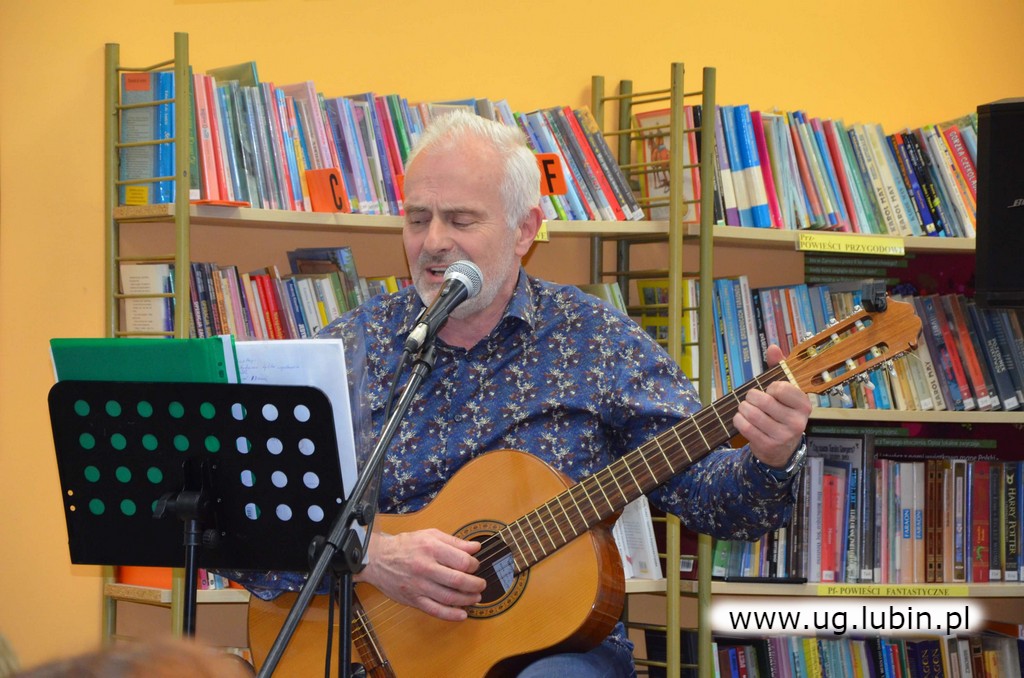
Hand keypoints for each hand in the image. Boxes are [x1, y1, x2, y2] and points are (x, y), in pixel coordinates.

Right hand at [355, 528, 485, 620]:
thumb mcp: (429, 535)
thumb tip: (476, 547)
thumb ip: (454, 542)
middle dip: (475, 584)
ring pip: (449, 597)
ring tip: (475, 597)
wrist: (377, 559)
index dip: (474, 565)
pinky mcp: (413, 600)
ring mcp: (418, 586)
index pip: (461, 561)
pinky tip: (462, 614)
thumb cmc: (405, 545)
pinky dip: (451, 615)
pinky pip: (435, 610)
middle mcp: (425, 567)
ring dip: (467, 599)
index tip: (475, 566)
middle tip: (481, 584)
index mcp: (431, 548)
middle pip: (458, 580)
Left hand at [733, 344, 811, 467]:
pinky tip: (742, 419)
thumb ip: (779, 368)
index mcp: (804, 405)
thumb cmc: (781, 413)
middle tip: (752, 399)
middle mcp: (797, 422)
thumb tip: (773, 347)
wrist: (782, 449)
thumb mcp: (785, 392)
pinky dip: (738, 419)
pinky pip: (744, 426)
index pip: (780, 388)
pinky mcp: (768, 445)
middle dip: (751, 397)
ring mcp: (783, 436)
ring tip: (746, 408)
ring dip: (743, 408)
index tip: (771, 392)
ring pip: (752, 413)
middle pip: (763, 400)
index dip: (770, 387)